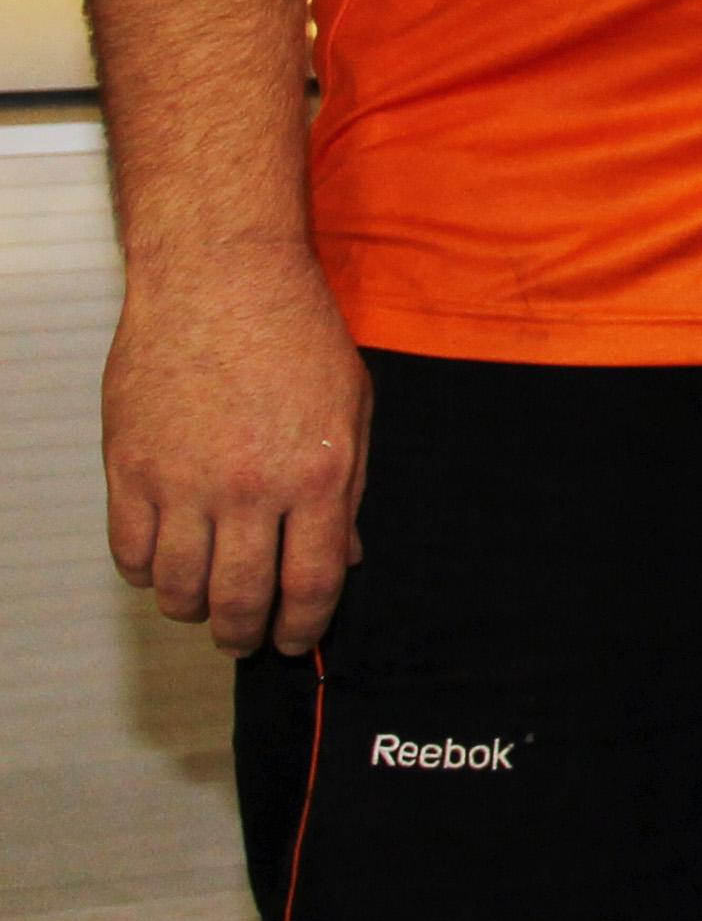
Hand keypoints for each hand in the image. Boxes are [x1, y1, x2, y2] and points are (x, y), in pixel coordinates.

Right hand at [106, 243, 370, 657]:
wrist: (220, 279)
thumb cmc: (295, 334)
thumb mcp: (352, 408)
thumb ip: (349, 489)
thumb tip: (344, 557)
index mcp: (318, 475)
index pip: (310, 583)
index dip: (303, 626)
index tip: (296, 641)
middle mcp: (251, 488)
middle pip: (241, 598)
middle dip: (245, 634)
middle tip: (246, 639)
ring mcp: (183, 481)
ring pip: (178, 587)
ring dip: (193, 611)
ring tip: (204, 608)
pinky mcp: (130, 467)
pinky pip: (131, 551)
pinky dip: (146, 573)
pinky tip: (164, 567)